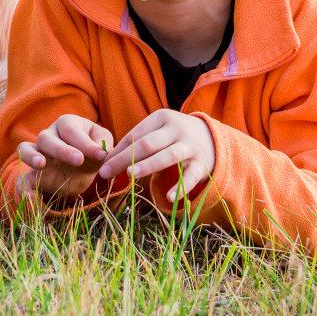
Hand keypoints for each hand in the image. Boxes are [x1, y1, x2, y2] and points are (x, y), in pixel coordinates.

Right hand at [15, 115, 114, 200]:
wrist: (86, 168)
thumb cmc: (94, 150)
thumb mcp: (103, 145)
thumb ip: (102, 147)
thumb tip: (102, 153)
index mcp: (67, 124)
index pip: (70, 129)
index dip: (84, 142)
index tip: (100, 154)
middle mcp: (49, 135)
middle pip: (46, 137)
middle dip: (62, 149)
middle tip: (79, 160)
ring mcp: (38, 154)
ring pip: (25, 149)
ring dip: (31, 156)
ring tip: (41, 165)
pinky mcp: (34, 175)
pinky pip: (22, 179)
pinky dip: (22, 187)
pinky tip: (30, 197)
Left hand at [98, 108, 215, 202]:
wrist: (213, 138)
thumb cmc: (175, 137)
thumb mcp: (159, 131)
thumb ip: (138, 142)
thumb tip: (108, 158)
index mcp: (162, 118)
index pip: (136, 134)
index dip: (118, 150)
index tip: (103, 165)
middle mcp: (176, 129)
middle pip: (147, 144)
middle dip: (125, 158)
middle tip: (106, 173)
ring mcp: (190, 146)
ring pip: (167, 156)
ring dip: (148, 165)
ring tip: (131, 175)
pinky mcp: (202, 164)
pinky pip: (190, 177)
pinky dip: (181, 187)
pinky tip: (170, 198)